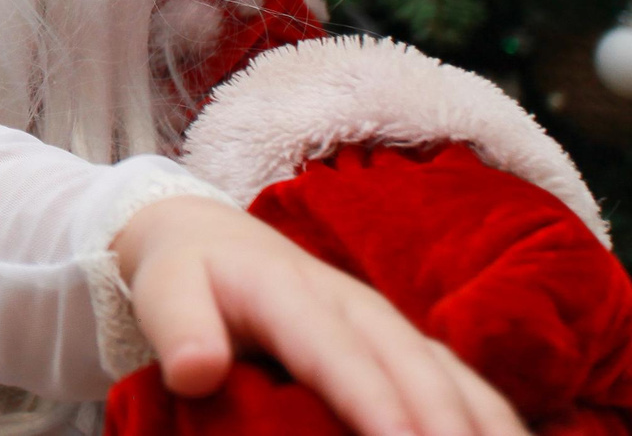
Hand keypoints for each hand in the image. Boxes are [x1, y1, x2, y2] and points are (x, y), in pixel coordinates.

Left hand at [113, 196, 526, 435]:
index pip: (335, 352)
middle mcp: (351, 305)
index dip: (371, 400)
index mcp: (288, 291)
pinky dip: (490, 417)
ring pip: (448, 374)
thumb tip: (195, 371)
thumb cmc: (186, 276)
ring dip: (481, 423)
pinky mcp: (402, 344)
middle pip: (409, 364)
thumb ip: (178, 329)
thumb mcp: (165, 291)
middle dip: (443, 423)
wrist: (208, 238)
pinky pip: (461, 381)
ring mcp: (385, 324)